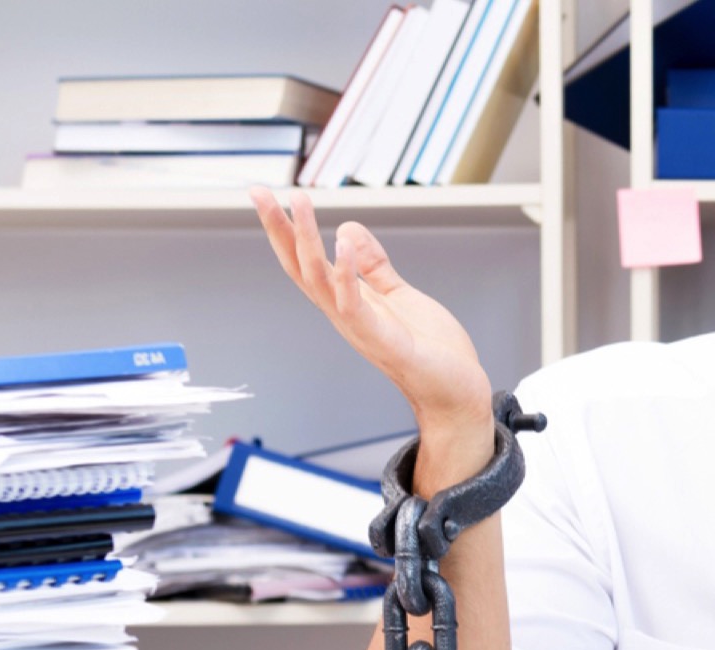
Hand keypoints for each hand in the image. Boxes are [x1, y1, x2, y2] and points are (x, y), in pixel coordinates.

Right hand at [250, 187, 493, 434]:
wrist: (456, 393)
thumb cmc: (430, 351)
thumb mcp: (397, 294)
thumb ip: (373, 265)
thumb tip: (345, 229)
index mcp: (346, 302)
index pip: (305, 262)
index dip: (284, 230)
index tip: (266, 195)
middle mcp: (344, 314)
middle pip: (300, 267)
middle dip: (278, 230)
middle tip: (259, 192)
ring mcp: (358, 328)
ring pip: (318, 280)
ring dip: (305, 241)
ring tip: (297, 203)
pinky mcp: (382, 339)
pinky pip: (353, 305)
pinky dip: (345, 275)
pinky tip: (339, 244)